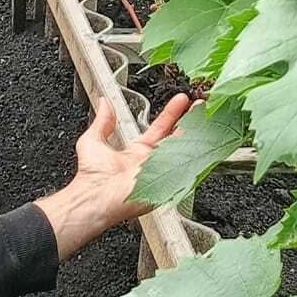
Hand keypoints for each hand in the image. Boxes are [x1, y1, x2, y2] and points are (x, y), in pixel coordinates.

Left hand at [34, 94, 191, 261]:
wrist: (95, 195)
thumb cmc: (92, 176)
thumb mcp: (93, 140)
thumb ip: (102, 121)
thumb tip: (103, 103)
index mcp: (138, 153)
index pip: (160, 128)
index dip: (171, 114)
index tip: (181, 100)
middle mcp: (151, 162)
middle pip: (176, 137)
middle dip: (189, 120)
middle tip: (200, 104)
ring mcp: (159, 171)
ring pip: (182, 149)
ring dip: (195, 133)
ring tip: (205, 115)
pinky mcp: (164, 181)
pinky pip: (182, 166)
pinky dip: (193, 153)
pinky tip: (202, 137)